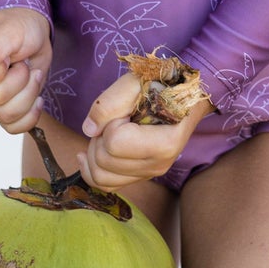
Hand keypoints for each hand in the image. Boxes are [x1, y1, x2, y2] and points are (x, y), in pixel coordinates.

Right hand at [0, 6, 52, 135]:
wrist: (35, 33)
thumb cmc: (18, 25)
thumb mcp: (9, 29)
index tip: (8, 57)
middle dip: (19, 80)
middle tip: (24, 62)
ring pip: (5, 115)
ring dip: (28, 93)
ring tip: (33, 73)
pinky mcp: (2, 109)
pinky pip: (13, 127)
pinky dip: (30, 115)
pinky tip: (37, 98)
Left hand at [77, 71, 212, 191]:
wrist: (180, 96)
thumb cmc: (160, 86)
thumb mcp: (134, 82)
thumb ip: (110, 102)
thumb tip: (89, 130)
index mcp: (165, 143)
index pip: (115, 142)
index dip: (112, 122)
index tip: (128, 110)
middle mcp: (159, 165)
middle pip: (104, 161)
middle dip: (99, 136)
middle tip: (115, 119)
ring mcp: (149, 173)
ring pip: (100, 177)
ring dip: (94, 151)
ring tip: (107, 132)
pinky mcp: (139, 176)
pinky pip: (105, 185)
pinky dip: (90, 169)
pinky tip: (87, 153)